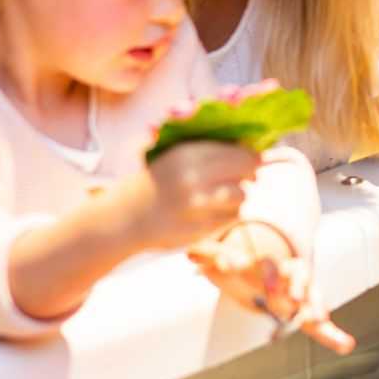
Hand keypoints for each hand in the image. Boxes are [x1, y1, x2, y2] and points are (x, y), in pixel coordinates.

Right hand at [138, 140, 258, 249]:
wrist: (125, 218)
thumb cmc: (155, 182)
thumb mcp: (175, 155)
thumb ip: (209, 149)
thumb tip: (253, 151)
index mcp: (187, 154)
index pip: (239, 151)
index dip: (250, 155)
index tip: (251, 159)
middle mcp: (194, 179)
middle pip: (246, 171)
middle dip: (250, 172)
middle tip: (247, 175)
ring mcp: (197, 207)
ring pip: (242, 196)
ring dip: (237, 195)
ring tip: (220, 195)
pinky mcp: (199, 229)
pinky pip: (230, 218)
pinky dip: (227, 214)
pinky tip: (209, 211)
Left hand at [190, 221, 354, 354]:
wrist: (283, 265)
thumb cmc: (254, 267)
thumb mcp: (232, 259)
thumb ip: (212, 255)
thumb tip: (190, 253)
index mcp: (272, 261)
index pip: (262, 261)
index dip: (249, 267)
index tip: (235, 269)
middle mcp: (292, 273)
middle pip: (295, 274)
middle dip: (290, 285)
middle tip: (283, 297)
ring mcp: (303, 291)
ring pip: (312, 294)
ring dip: (315, 305)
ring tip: (318, 318)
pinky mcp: (310, 310)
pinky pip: (324, 324)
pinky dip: (334, 335)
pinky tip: (346, 345)